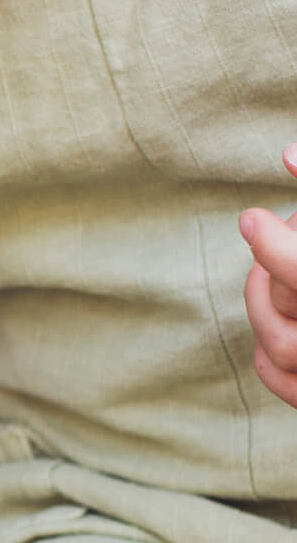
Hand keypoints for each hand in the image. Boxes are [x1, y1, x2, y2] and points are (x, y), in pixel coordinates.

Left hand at [241, 145, 296, 409]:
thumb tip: (288, 154)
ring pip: (284, 348)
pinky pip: (291, 388)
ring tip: (263, 273)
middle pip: (294, 310)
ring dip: (262, 308)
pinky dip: (270, 361)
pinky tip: (270, 327)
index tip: (251, 218)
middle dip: (274, 270)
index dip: (275, 248)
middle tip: (264, 231)